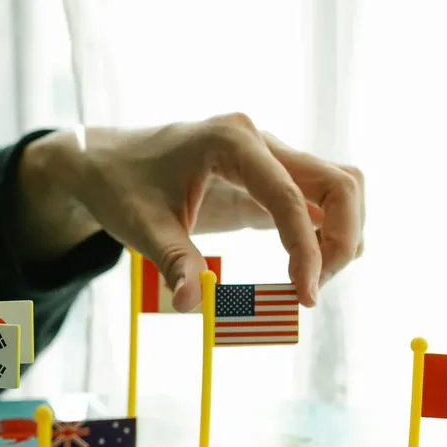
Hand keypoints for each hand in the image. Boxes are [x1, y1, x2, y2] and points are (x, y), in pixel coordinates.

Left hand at [24, 114, 364, 309]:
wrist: (105, 163)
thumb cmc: (121, 187)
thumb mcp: (141, 227)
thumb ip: (174, 262)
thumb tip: (194, 304)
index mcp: (232, 143)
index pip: (289, 196)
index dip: (307, 249)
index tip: (305, 296)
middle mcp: (261, 143)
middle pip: (338, 183)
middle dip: (341, 241)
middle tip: (310, 292)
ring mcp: (269, 159)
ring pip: (339, 190)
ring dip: (339, 237)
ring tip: (306, 284)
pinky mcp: (267, 181)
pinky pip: (317, 203)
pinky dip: (323, 235)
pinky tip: (303, 270)